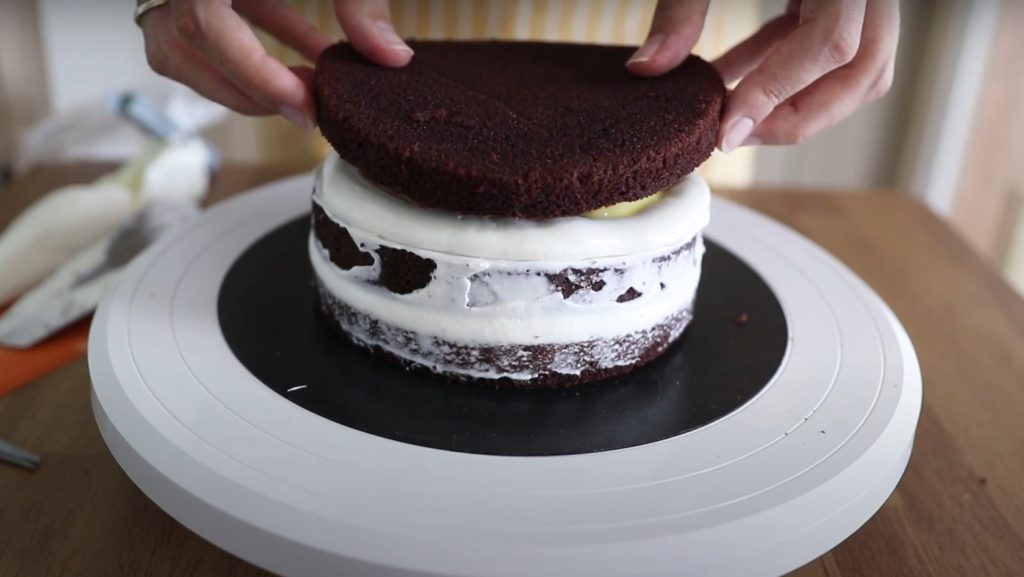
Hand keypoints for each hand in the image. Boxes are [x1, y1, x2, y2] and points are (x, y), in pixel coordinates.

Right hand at [138, 0, 413, 127]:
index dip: (253, 73)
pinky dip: (258, 47)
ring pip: (183, 44)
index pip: (206, 23)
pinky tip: (312, 57)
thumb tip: (393, 58)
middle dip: (249, 88)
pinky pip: (208, 23)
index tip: (304, 104)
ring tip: (307, 90)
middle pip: (185, 45)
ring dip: (245, 77)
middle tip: (311, 111)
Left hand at [628, 0, 899, 152]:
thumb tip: (646, 69)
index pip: (831, 44)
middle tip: (736, 135)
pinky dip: (783, 67)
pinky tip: (730, 78)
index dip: (778, 94)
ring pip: (859, 62)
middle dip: (801, 114)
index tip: (726, 131)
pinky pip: (827, 39)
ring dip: (797, 98)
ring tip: (731, 114)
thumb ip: (681, 5)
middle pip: (865, 67)